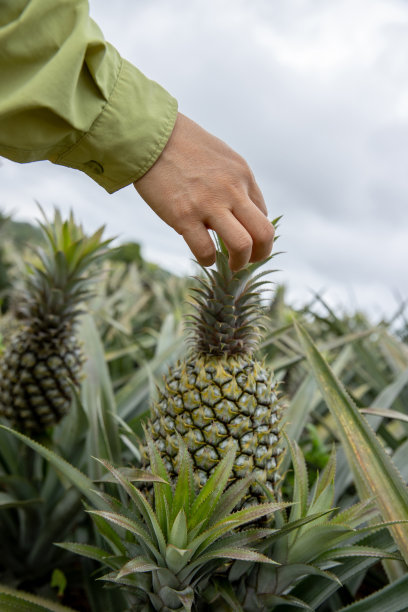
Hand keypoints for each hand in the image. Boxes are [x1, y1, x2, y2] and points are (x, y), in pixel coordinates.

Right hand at [133, 113, 273, 270]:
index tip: (245, 238)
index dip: (257, 233)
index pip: (263, 215)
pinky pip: (205, 250)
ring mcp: (208, 204)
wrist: (151, 136)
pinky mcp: (183, 215)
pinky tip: (204, 257)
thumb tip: (236, 216)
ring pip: (242, 246)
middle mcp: (231, 190)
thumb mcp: (222, 157)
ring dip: (240, 263)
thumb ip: (234, 183)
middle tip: (249, 260)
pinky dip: (208, 260)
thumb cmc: (183, 146)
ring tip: (232, 265)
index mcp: (242, 176)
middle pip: (264, 233)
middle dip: (261, 253)